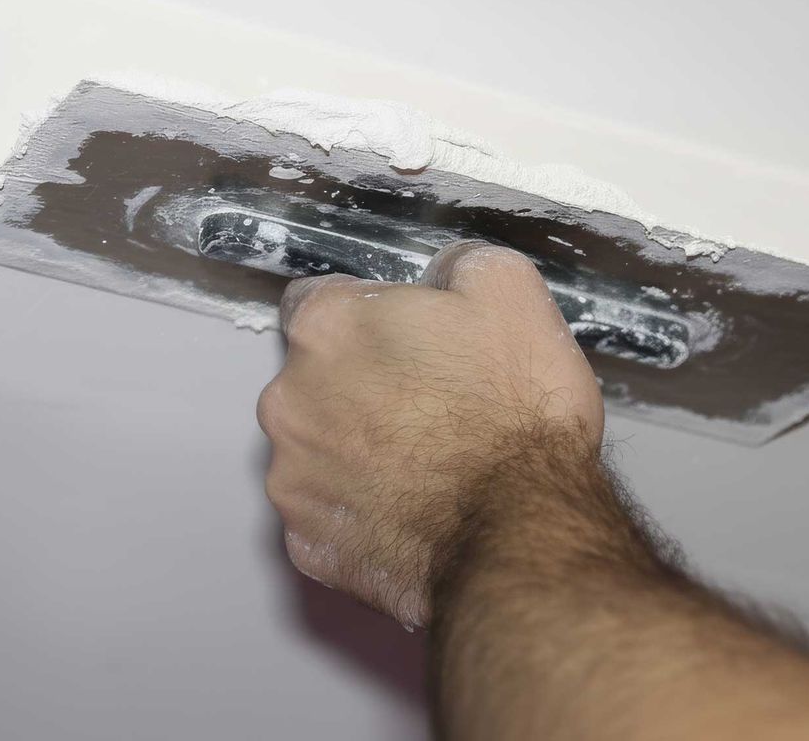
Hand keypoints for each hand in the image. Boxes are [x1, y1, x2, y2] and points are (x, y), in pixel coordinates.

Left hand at [258, 241, 604, 627]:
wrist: (520, 528)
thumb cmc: (514, 411)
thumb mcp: (509, 291)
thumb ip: (455, 265)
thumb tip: (440, 275)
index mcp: (325, 328)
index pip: (317, 303)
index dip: (368, 321)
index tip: (408, 345)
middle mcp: (288, 400)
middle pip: (312, 382)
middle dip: (357, 390)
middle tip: (427, 409)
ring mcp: (292, 479)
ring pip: (316, 453)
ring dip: (355, 454)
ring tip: (424, 467)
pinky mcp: (308, 544)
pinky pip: (329, 518)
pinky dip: (360, 514)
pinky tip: (411, 513)